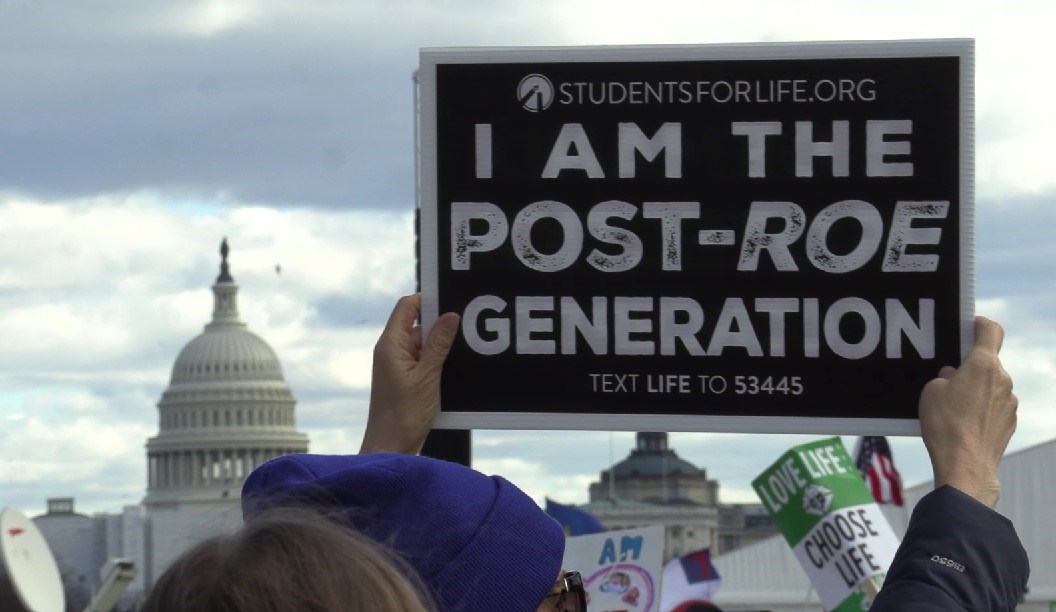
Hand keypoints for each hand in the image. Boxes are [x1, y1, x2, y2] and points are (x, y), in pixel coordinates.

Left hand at [360, 294, 459, 454]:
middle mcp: (392, 350)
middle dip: (441, 323)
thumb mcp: (427, 376)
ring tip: (467, 345)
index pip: (407, 307)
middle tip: (468, 323)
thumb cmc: (404, 414)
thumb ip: (439, 344)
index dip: (428, 299)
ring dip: (442, 344)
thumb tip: (450, 316)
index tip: (452, 299)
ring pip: (423, 343)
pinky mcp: (406, 378)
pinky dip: (439, 359)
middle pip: (418, 323)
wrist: (391, 447)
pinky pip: (423, 359)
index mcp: (391, 344)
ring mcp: (398, 364)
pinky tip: (456, 365)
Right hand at [918, 316, 1016, 506]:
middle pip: (988, 362)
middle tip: (947, 376)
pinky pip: (995, 407)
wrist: (965, 465)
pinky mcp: (1009, 423)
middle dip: (969, 366)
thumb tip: (952, 379)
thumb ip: (943, 378)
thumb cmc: (945, 426)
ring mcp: (1010, 403)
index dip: (980, 324)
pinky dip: (981, 409)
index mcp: (983, 365)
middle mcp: (1003, 381)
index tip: (971, 325)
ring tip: (952, 405)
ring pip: (992, 386)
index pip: (991, 331)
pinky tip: (963, 423)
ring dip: (975, 389)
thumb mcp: (930, 392)